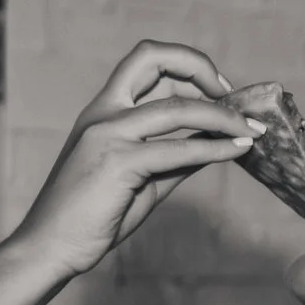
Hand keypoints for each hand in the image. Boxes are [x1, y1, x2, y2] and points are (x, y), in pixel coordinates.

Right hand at [5, 40, 263, 280]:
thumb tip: (217, 146)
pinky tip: (238, 151)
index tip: (218, 92)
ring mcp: (108, 134)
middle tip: (232, 96)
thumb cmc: (94, 216)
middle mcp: (104, 112)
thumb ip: (176, 159)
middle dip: (199, 67)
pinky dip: (216, 148)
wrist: (51, 246)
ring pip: (177, 107)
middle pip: (152, 58)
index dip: (187, 68)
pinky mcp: (118, 163)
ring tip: (253, 131)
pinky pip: (179, 149)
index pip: (146, 63)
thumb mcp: (143, 180)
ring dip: (224, 117)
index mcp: (104, 109)